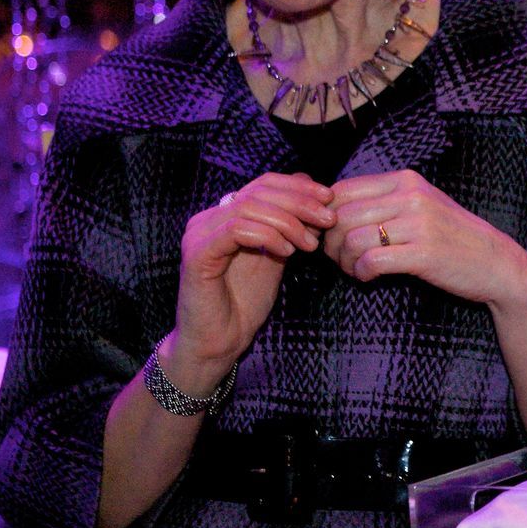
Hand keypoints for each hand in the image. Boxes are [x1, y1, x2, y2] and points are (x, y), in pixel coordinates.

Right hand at [173, 173, 334, 383]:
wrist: (218, 343)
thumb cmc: (244, 304)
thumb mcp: (276, 258)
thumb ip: (288, 229)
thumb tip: (314, 197)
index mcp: (225, 215)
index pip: (263, 184)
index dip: (299, 187)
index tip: (329, 199)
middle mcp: (208, 219)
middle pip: (258, 191)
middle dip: (300, 202)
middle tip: (328, 220)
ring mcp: (199, 234)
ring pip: (249, 206)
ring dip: (288, 222)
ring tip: (310, 244)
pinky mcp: (197, 253)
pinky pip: (237, 230)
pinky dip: (268, 236)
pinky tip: (287, 253)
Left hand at [324, 169, 526, 308]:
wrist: (495, 262)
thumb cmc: (451, 237)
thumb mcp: (419, 207)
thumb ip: (382, 202)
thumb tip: (330, 212)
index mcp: (405, 180)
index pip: (342, 189)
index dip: (325, 215)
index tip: (332, 236)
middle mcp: (410, 196)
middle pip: (342, 215)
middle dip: (332, 243)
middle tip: (340, 259)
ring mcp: (419, 223)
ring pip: (353, 239)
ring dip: (345, 261)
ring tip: (356, 270)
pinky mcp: (423, 253)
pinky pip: (372, 260)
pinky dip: (362, 272)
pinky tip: (370, 277)